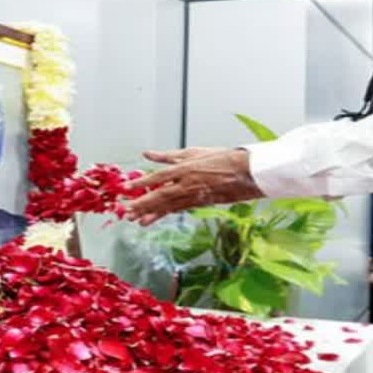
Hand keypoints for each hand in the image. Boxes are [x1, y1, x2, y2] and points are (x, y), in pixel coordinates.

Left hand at [125, 147, 264, 225]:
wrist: (245, 172)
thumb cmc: (222, 158)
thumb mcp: (193, 151)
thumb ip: (168, 155)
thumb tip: (147, 154)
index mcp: (185, 168)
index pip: (158, 176)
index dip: (141, 183)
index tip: (126, 188)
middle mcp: (187, 183)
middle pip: (159, 195)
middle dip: (142, 204)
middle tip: (126, 211)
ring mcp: (193, 195)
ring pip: (168, 206)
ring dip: (151, 213)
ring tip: (136, 221)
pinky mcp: (199, 203)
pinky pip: (178, 209)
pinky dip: (164, 214)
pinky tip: (154, 218)